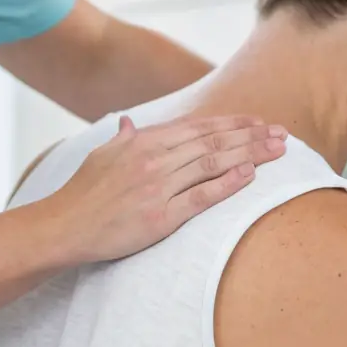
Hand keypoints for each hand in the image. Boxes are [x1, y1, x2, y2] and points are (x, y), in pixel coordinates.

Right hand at [39, 114, 287, 265]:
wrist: (63, 225)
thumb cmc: (82, 192)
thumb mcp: (100, 155)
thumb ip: (121, 137)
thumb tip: (128, 121)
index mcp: (143, 141)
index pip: (197, 127)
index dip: (231, 124)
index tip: (258, 122)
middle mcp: (153, 158)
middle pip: (212, 142)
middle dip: (251, 136)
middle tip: (282, 134)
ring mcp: (157, 186)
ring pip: (212, 164)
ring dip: (249, 154)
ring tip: (277, 150)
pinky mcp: (159, 217)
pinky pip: (201, 197)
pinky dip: (227, 183)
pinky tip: (249, 174)